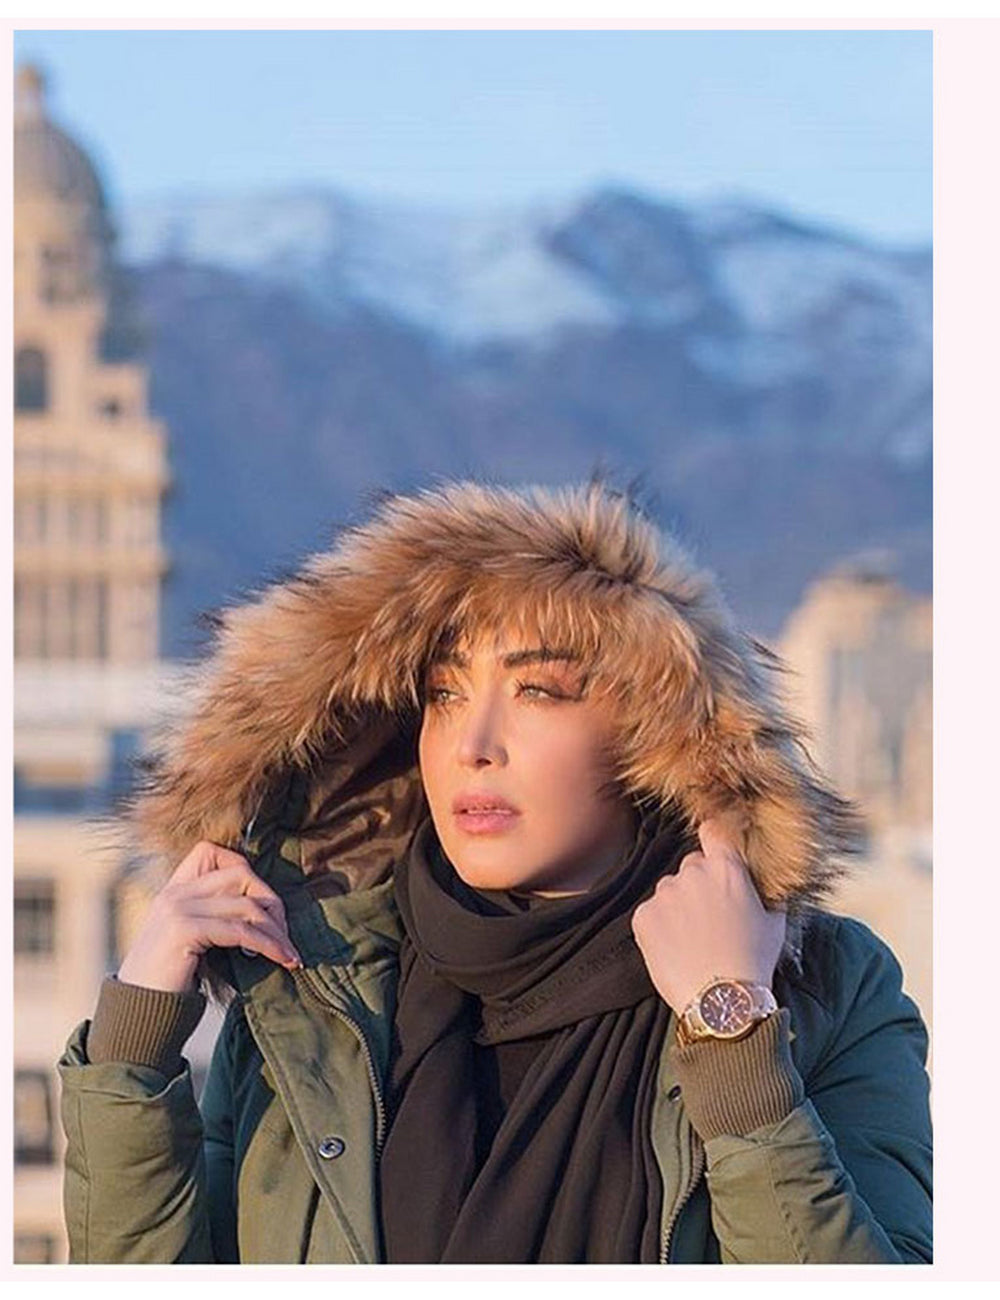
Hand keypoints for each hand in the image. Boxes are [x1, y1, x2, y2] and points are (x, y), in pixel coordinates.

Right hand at [117, 841, 301, 993]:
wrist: (136, 1014)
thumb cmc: (169, 981)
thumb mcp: (189, 938)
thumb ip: (212, 915)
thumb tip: (262, 911)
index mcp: (173, 891)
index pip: (210, 852)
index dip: (244, 870)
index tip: (264, 904)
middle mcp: (174, 894)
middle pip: (240, 875)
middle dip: (271, 902)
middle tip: (285, 934)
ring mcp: (176, 910)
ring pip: (246, 905)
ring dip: (276, 931)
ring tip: (290, 953)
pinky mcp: (183, 931)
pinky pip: (240, 931)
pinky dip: (267, 945)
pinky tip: (281, 960)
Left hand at [631, 816, 785, 1013]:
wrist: (720, 1002)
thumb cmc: (753, 962)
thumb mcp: (775, 923)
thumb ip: (767, 891)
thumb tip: (768, 879)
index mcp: (726, 869)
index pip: (714, 833)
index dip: (714, 841)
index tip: (713, 850)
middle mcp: (692, 874)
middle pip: (691, 867)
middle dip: (699, 885)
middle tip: (710, 918)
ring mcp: (664, 894)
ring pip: (670, 891)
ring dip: (678, 907)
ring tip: (694, 940)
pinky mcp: (643, 916)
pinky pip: (651, 913)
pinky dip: (660, 927)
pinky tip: (677, 948)